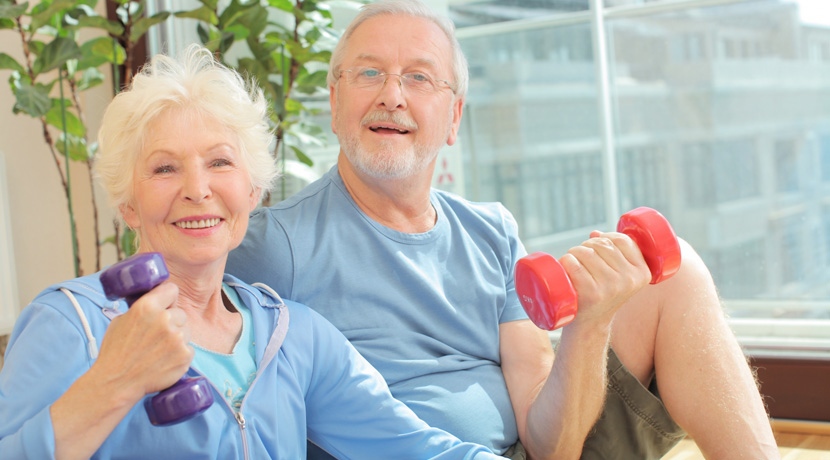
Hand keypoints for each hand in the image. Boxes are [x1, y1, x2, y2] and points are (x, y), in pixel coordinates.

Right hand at [90, 282, 191, 399]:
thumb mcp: (122, 320)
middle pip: (180, 313)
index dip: (168, 298)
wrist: (117, 382)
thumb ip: (143, 308)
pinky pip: (189, 349)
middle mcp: (164, 320)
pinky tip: (164, 361)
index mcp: (147, 307)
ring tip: (159, 350)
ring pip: (186, 331)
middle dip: (172, 322)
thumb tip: (157, 302)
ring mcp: (177, 338)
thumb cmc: (116, 352)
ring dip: (177, 338)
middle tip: (158, 335)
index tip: (166, 305)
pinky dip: (180, 355)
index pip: (171, 289)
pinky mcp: (184, 355)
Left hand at [559, 231, 651, 326]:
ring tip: (573, 265)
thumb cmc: (602, 294)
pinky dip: (565, 261)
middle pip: (601, 244)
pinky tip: (565, 269)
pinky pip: (573, 263)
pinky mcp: (592, 293)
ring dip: (573, 253)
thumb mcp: (619, 276)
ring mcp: (611, 287)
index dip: (605, 237)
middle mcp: (629, 280)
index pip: (622, 240)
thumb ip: (614, 253)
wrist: (590, 324)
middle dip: (586, 246)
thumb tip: (595, 233)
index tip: (597, 246)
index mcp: (642, 273)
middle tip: (581, 259)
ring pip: (585, 251)